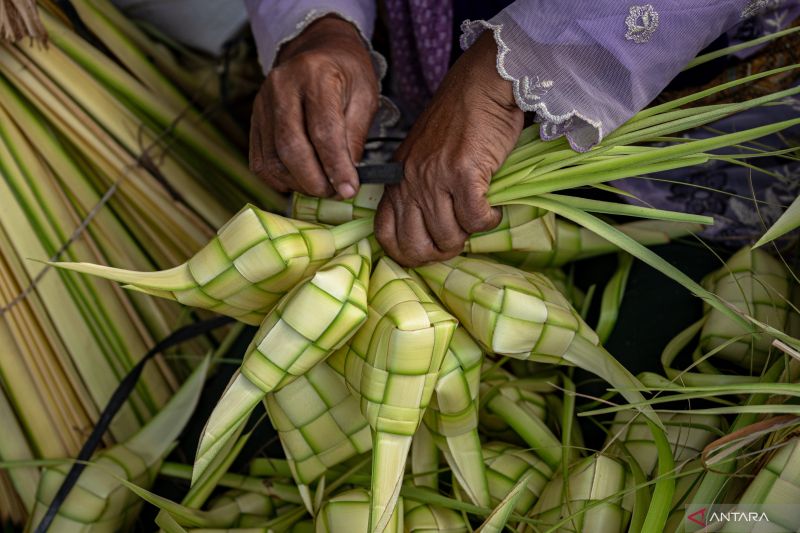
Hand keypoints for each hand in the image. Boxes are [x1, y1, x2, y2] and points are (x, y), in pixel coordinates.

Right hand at [249, 16, 378, 198]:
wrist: (318, 51)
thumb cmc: (347, 75)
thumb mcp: (365, 98)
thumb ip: (354, 137)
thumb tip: (344, 179)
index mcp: (315, 75)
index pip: (323, 130)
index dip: (336, 166)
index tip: (349, 190)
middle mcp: (281, 87)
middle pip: (291, 147)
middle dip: (315, 180)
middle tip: (335, 192)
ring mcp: (262, 104)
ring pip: (272, 160)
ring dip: (298, 183)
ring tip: (321, 186)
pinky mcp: (253, 121)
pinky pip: (260, 162)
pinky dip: (280, 180)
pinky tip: (300, 180)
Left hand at [375, 32, 523, 266]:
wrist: (480, 86)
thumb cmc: (457, 121)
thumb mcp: (422, 158)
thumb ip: (417, 190)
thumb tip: (430, 231)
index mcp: (396, 180)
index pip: (385, 234)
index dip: (408, 253)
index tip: (430, 250)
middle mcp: (410, 182)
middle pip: (415, 245)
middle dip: (440, 252)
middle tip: (459, 240)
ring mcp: (434, 178)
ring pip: (448, 236)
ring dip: (468, 234)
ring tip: (478, 216)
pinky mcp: (463, 173)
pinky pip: (475, 219)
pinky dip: (489, 221)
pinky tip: (493, 209)